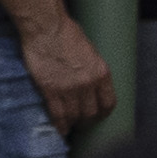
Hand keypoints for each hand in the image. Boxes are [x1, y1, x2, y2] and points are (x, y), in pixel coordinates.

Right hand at [21, 12, 114, 136]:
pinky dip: (59, 124)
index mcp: (102, 73)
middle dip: (87, 121)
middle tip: (82, 124)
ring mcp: (69, 88)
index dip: (103, 114)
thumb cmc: (68, 35)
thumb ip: (92, 70)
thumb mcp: (91, 53)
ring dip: (73, 124)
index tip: (98, 117)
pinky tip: (60, 129)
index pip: (109, 103)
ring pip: (74, 116)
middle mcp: (88, 84)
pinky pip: (57, 114)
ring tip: (71, 127)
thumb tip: (91, 84)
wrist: (47, 28)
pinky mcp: (50, 90)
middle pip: (91, 113)